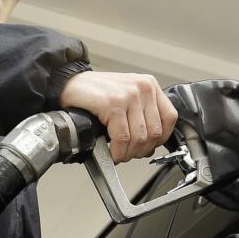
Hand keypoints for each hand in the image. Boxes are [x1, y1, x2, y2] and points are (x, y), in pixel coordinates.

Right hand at [59, 71, 177, 162]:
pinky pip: (122, 138)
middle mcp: (142, 88)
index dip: (160, 139)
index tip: (148, 146)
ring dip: (128, 153)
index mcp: (149, 85)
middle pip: (155, 132)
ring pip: (140, 138)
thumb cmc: (95, 92)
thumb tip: (149, 144)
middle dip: (141, 150)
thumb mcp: (126, 96)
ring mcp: (128, 95)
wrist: (68, 83)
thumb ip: (141, 114)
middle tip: (129, 154)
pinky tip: (111, 152)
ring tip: (119, 154)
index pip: (170, 118)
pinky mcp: (112, 104)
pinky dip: (117, 151)